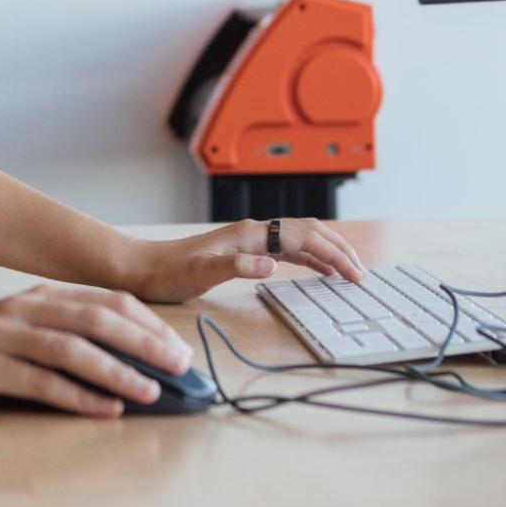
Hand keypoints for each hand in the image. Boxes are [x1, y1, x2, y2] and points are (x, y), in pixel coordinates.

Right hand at [0, 283, 195, 417]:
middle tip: (180, 365)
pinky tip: (105, 410)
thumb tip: (118, 359)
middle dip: (145, 341)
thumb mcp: (15, 327)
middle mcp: (24, 309)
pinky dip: (78, 397)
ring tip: (151, 390)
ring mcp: (2, 336)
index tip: (178, 346)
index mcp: (37, 295)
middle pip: (97, 318)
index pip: (105, 299)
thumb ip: (58, 334)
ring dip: (118, 370)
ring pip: (72, 349)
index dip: (146, 322)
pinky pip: (40, 383)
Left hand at [124, 217, 367, 302]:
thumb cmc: (169, 271)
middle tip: (361, 274)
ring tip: (350, 273)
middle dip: (338, 250)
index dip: (332, 254)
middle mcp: (253, 232)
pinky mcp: (245, 252)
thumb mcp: (201, 272)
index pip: (303, 237)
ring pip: (300, 240)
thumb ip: (236, 266)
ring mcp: (250, 241)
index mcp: (249, 234)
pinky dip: (310, 259)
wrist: (144, 268)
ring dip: (327, 253)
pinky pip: (288, 251)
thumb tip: (272, 264)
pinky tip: (318, 271)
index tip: (354, 274)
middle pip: (308, 232)